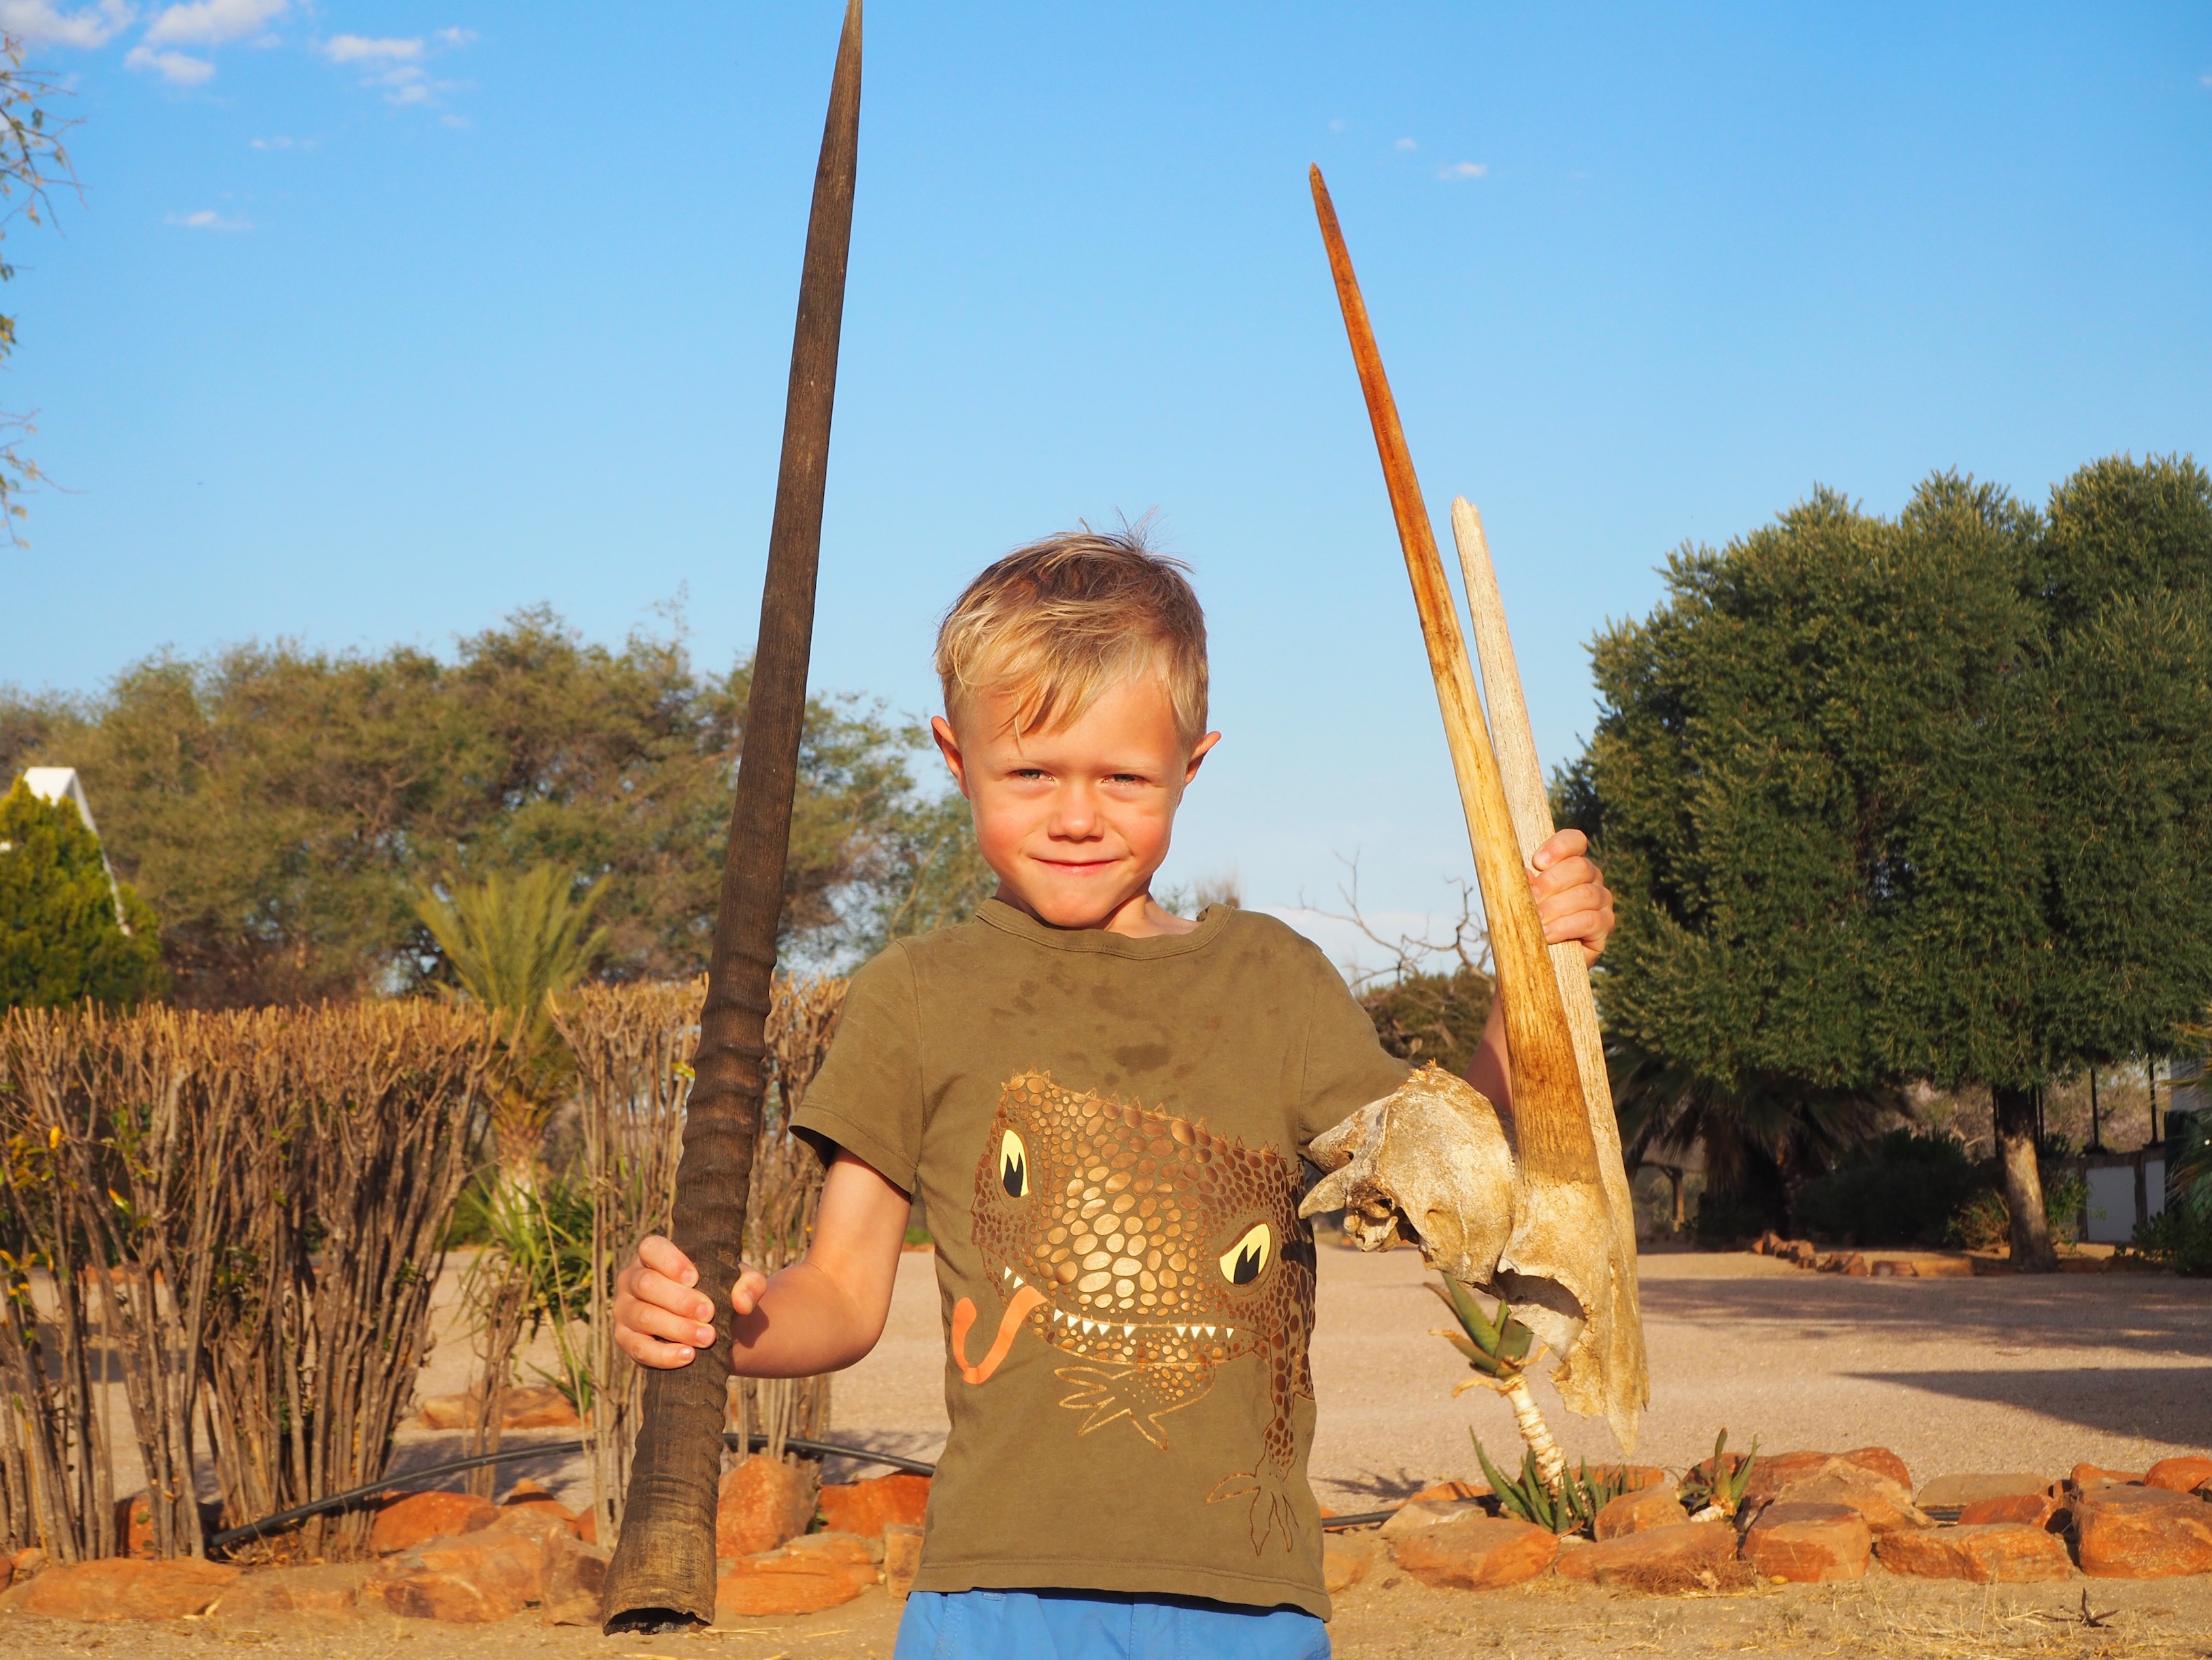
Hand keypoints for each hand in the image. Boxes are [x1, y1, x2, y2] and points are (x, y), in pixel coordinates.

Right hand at [611, 1234, 767, 1369]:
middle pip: (646, 1285)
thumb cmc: (718, 1291)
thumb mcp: (739, 1281)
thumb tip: (742, 1303)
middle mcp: (632, 1279)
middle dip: (680, 1301)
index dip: (670, 1261)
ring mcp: (625, 1310)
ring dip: (677, 1329)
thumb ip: (749, 1284)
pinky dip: (663, 1354)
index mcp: (653, 1255)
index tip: (695, 1278)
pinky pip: (639, 1348)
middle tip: (709, 1313)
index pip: (651, 1248)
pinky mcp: (626, 1339)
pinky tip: (688, 1356)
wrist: (709, 1324)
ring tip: (707, 1338)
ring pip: (643, 1317)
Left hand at [1529, 828, 1613, 963]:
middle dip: (1551, 883)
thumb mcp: (1519, 898)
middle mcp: (1591, 878)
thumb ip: (1522, 883)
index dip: (1559, 847)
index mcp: (1570, 862)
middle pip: (1580, 867)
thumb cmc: (1527, 920)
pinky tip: (1548, 934)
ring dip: (1556, 907)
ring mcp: (1601, 901)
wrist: (1539, 957)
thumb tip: (1525, 874)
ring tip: (1536, 921)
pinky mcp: (1605, 925)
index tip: (1537, 861)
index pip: (1575, 841)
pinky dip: (1565, 927)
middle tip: (1531, 898)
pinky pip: (1590, 920)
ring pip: (1585, 894)